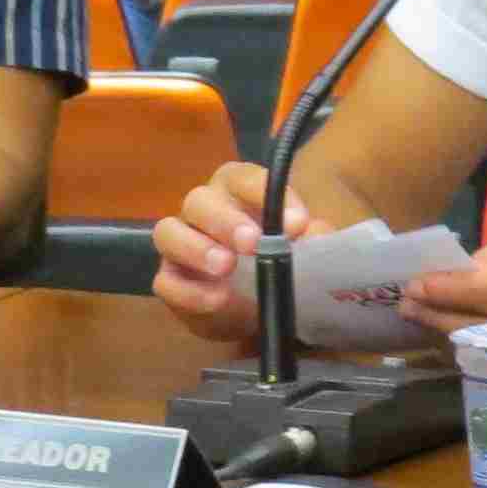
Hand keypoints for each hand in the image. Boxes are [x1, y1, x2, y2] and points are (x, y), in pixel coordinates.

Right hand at [150, 159, 311, 347]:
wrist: (255, 309)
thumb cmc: (276, 262)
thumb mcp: (303, 250)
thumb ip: (313, 238)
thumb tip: (319, 235)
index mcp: (236, 192)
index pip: (244, 178)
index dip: (265, 194)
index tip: (295, 223)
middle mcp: (202, 210)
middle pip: (200, 200)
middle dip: (225, 220)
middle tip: (252, 243)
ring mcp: (179, 244)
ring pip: (169, 232)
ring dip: (197, 248)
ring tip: (225, 267)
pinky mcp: (170, 280)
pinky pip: (167, 282)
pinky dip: (190, 291)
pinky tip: (217, 301)